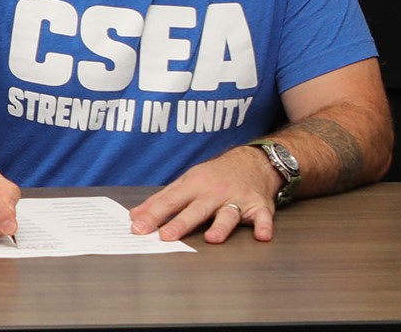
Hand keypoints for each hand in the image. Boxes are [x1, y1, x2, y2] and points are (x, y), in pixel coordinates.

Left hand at [130, 147, 279, 243]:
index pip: (170, 202)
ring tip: (212, 238)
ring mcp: (238, 200)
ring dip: (221, 226)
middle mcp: (215, 193)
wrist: (253, 162)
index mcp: (194, 186)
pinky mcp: (259, 207)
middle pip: (196, 209)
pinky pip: (263, 218)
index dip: (153, 215)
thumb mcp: (186, 182)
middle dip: (181, 223)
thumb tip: (135, 216)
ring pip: (228, 214)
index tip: (138, 228)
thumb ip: (161, 200)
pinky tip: (262, 235)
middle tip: (166, 236)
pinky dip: (264, 226)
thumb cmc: (215, 175)